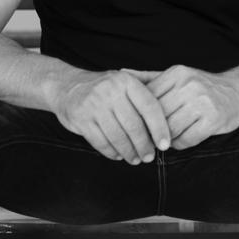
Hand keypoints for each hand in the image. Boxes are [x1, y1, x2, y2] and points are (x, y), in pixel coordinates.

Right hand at [51, 70, 170, 163]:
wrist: (67, 86)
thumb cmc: (103, 88)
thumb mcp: (124, 80)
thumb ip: (146, 89)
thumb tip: (172, 110)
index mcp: (126, 81)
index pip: (149, 106)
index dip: (160, 128)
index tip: (165, 144)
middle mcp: (110, 91)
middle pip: (134, 125)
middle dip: (144, 145)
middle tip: (149, 157)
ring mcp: (94, 105)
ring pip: (118, 136)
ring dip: (129, 152)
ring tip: (135, 159)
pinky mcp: (81, 119)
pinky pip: (101, 142)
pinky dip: (112, 152)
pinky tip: (118, 155)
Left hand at [146, 65, 238, 149]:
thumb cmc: (202, 86)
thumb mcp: (177, 76)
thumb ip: (150, 77)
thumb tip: (121, 73)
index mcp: (177, 73)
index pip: (148, 97)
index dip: (141, 114)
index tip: (139, 124)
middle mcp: (189, 85)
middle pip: (158, 115)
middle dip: (152, 129)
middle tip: (150, 136)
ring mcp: (202, 102)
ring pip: (170, 129)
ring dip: (166, 138)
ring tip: (167, 137)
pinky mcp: (213, 119)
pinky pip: (187, 139)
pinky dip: (181, 143)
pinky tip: (182, 139)